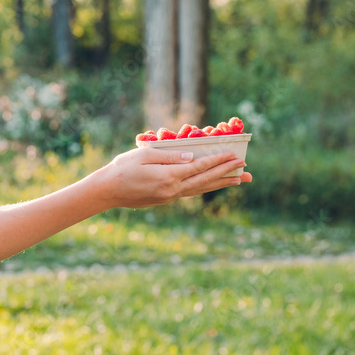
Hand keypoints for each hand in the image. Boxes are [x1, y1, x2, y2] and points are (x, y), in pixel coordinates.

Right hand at [96, 147, 249, 208]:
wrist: (108, 191)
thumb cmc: (122, 168)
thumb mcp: (144, 155)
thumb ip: (169, 155)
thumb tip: (191, 157)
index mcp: (168, 176)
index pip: (199, 167)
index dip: (218, 161)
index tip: (234, 155)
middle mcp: (172, 190)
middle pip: (206, 180)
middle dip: (227, 173)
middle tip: (246, 169)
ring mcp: (170, 197)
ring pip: (201, 188)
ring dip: (221, 183)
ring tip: (239, 180)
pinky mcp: (166, 199)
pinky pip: (191, 191)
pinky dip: (206, 187)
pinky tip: (213, 184)